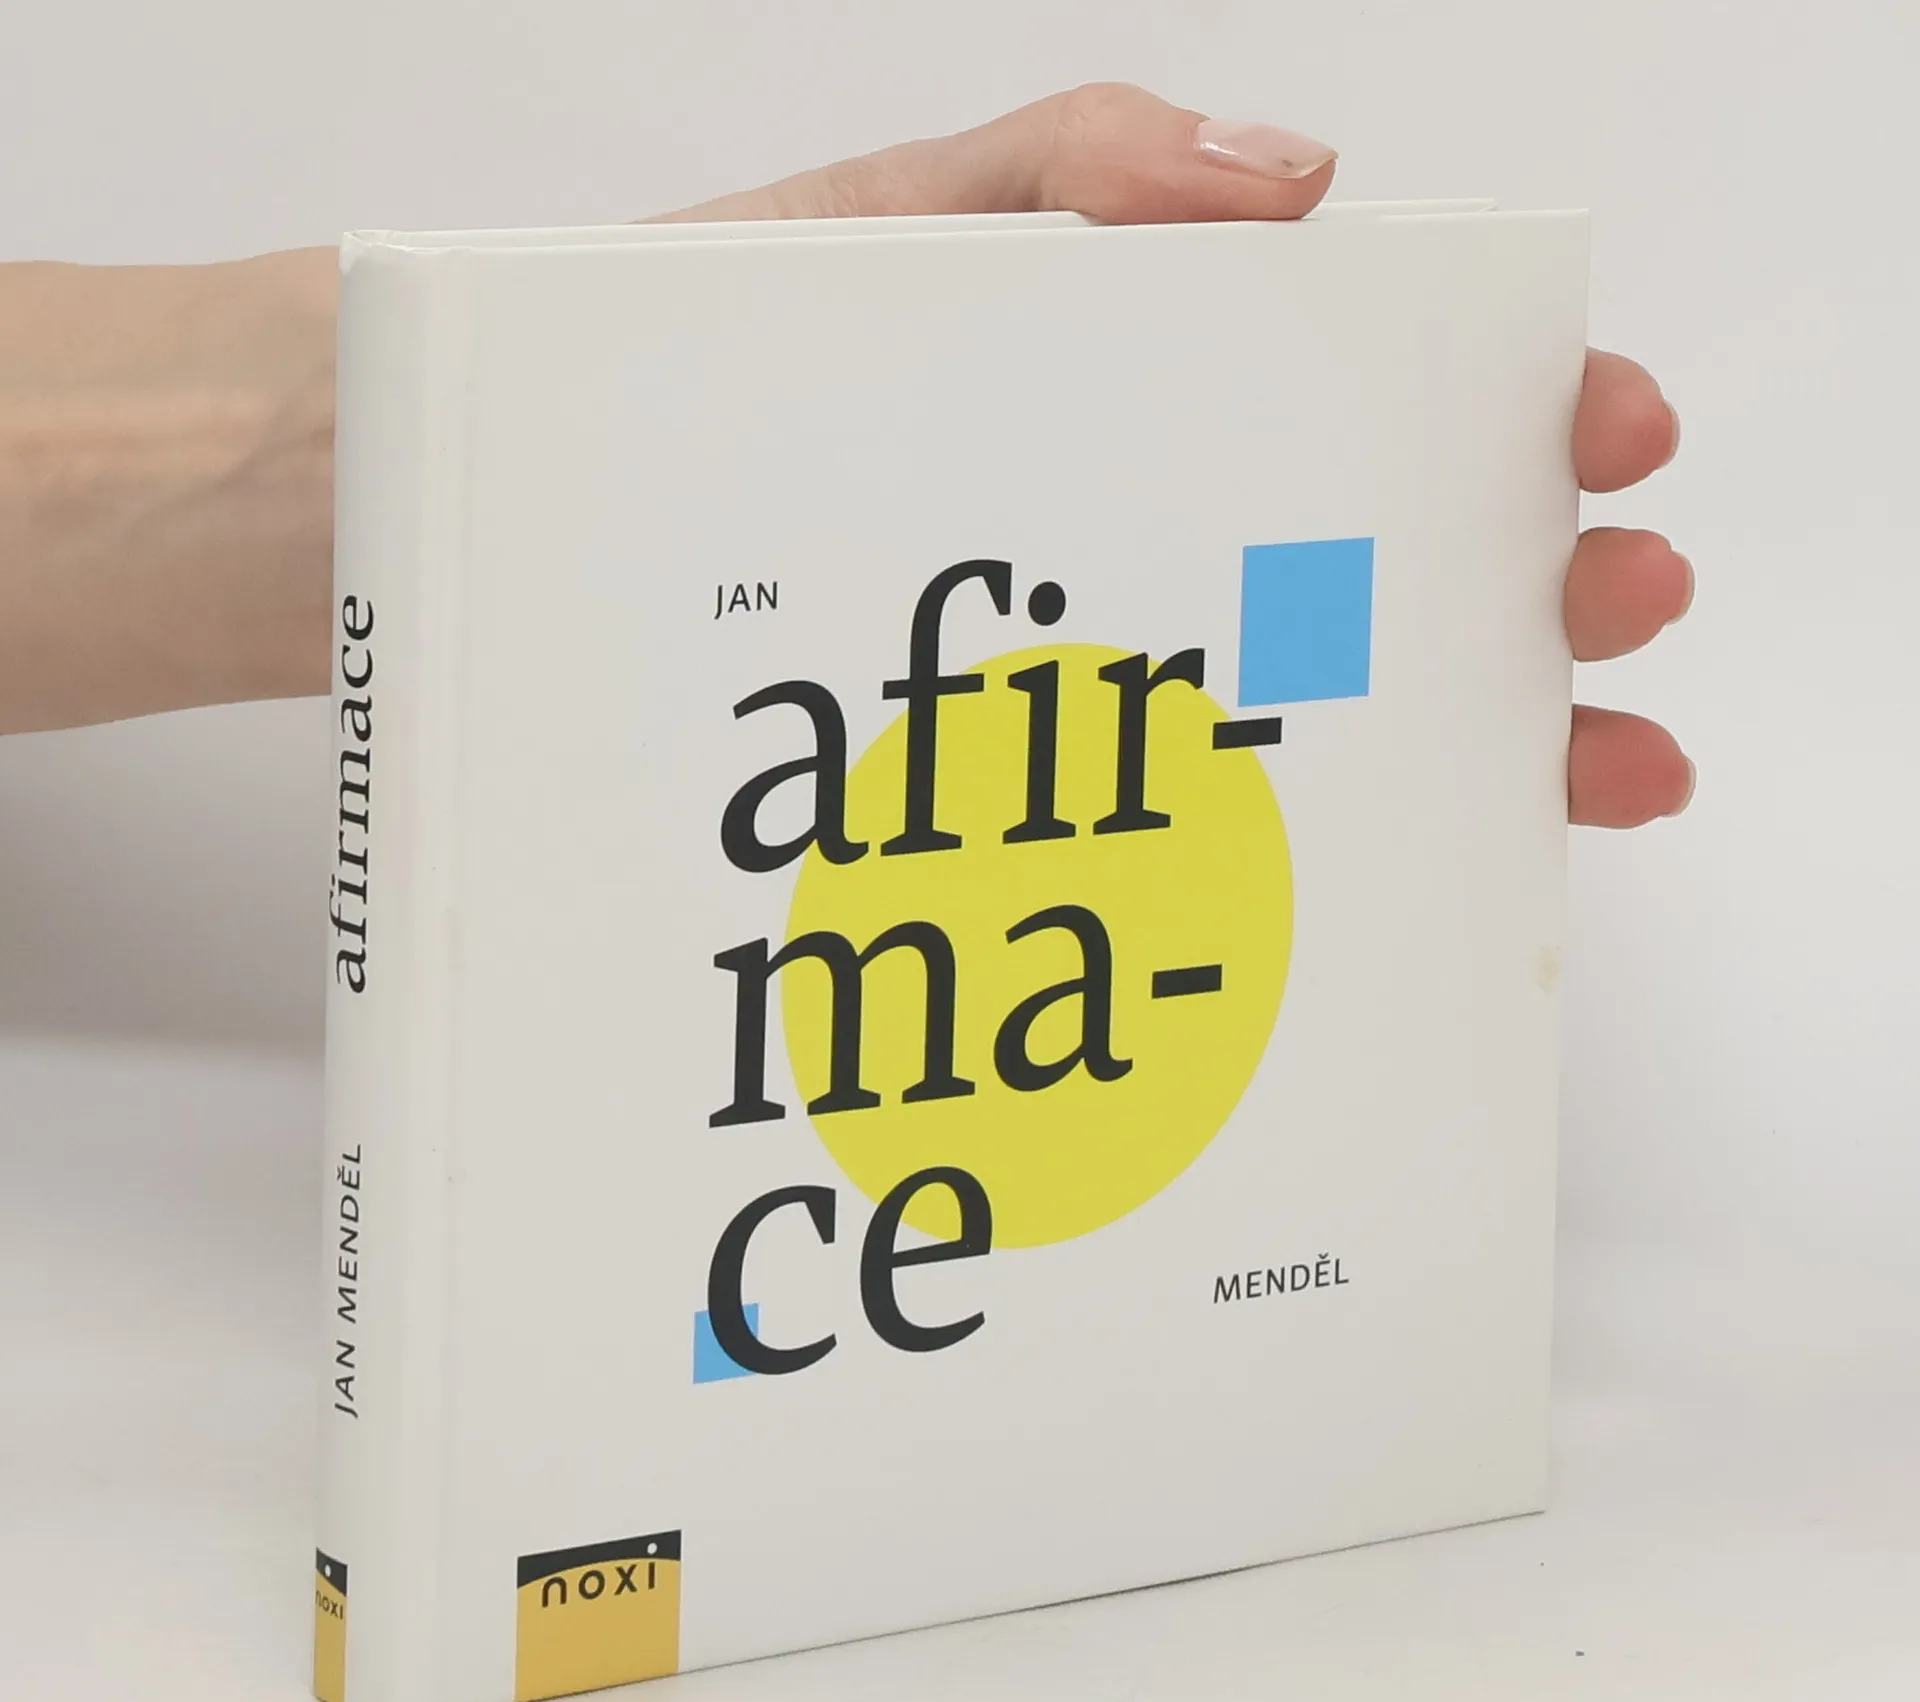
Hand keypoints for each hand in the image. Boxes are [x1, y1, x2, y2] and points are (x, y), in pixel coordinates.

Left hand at [664, 83, 1694, 829]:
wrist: (532, 541)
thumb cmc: (692, 367)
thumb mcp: (872, 231)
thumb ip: (1060, 169)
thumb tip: (1291, 183)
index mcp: (1148, 401)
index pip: (1382, 406)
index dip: (1520, 416)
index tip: (1605, 437)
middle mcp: (1152, 545)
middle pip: (1397, 571)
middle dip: (1547, 587)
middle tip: (1616, 600)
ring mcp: (1102, 678)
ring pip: (1332, 718)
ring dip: (1486, 741)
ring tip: (1588, 768)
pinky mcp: (1032, 799)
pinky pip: (1194, 840)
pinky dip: (1309, 865)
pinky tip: (1405, 878)